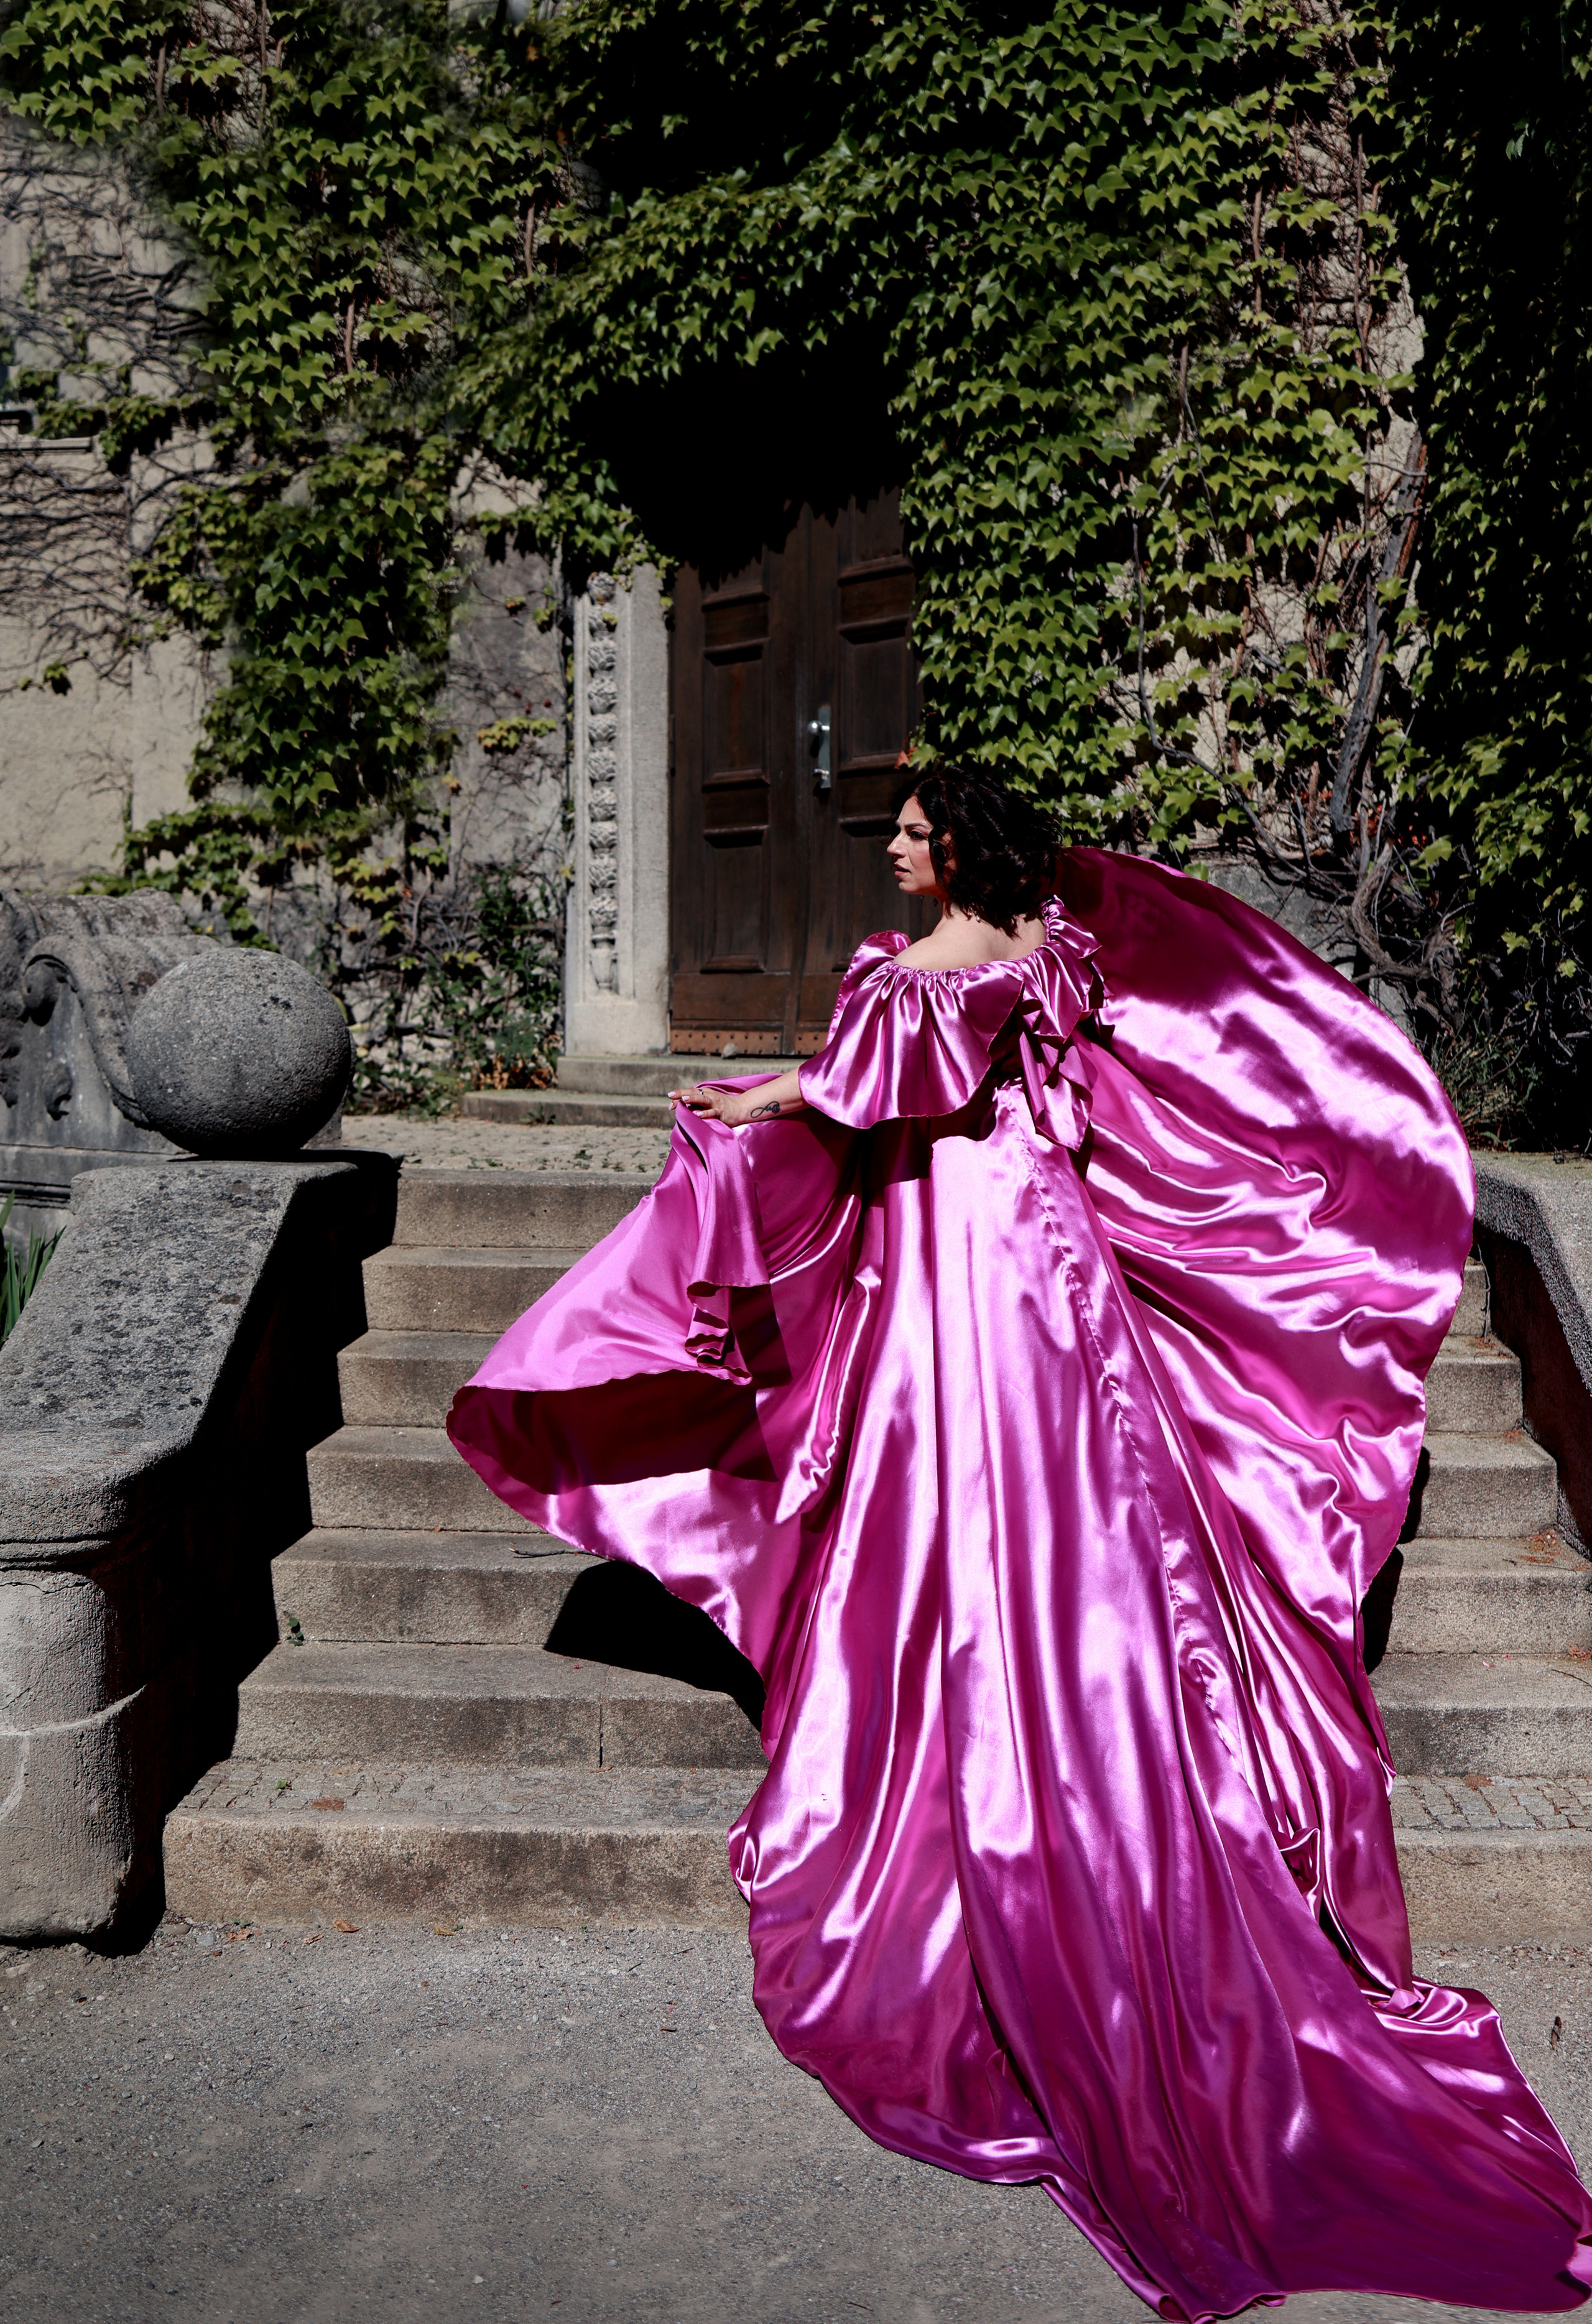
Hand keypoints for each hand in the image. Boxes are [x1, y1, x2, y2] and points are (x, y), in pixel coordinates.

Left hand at [668, 1082, 783, 1126]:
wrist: (740, 1108)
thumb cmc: (721, 1106)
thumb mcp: (707, 1103)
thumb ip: (695, 1104)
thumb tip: (678, 1107)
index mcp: (704, 1093)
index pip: (689, 1092)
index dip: (679, 1095)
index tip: (669, 1098)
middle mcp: (709, 1096)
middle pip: (694, 1093)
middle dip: (682, 1094)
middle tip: (671, 1096)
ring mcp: (715, 1104)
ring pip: (702, 1100)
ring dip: (693, 1099)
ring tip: (683, 1100)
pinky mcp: (721, 1112)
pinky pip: (712, 1113)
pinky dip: (705, 1113)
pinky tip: (697, 1115)